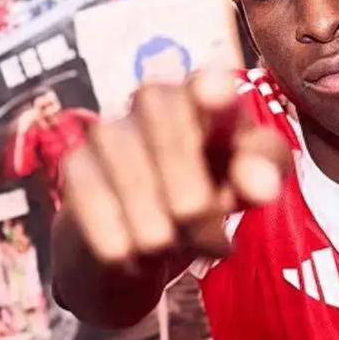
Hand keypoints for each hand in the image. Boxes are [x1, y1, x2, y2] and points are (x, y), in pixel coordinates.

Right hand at [60, 71, 291, 264]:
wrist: (136, 238)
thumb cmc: (205, 191)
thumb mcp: (247, 181)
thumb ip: (263, 175)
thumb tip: (261, 186)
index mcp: (206, 95)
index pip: (211, 85)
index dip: (212, 90)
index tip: (216, 96)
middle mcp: (154, 100)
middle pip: (179, 156)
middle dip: (200, 212)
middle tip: (216, 243)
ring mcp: (108, 130)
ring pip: (141, 195)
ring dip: (163, 238)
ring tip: (173, 244)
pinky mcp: (75, 166)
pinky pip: (104, 222)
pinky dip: (126, 251)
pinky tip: (134, 254)